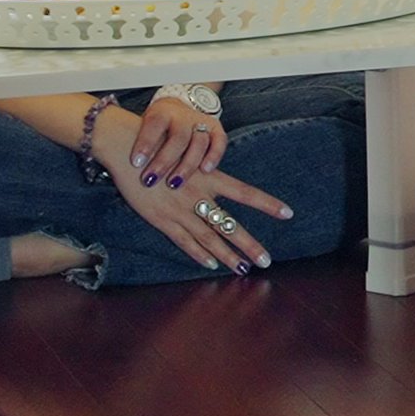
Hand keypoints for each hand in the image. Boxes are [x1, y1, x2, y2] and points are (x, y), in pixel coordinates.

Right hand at [110, 151, 291, 274]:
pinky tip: (212, 263)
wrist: (126, 149)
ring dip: (228, 255)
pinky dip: (198, 253)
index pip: (243, 192)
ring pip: (209, 238)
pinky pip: (184, 241)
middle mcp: (197, 195)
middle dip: (248, 244)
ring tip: (244, 269)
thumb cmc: (156, 146)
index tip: (288, 213)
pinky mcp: (161, 219)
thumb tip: (219, 179)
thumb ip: (202, 170)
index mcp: (206, 177)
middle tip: (266, 260)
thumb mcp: (185, 154)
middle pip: (228, 224)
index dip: (266, 203)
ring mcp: (180, 209)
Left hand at [129, 96, 226, 187]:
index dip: (145, 143)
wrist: (176, 108)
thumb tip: (123, 167)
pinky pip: (219, 142)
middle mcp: (182, 116)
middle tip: (151, 180)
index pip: (153, 125)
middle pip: (177, 137)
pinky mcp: (216, 128)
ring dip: (187, 164)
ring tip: (175, 183)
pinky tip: (205, 171)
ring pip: (199, 142)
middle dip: (164, 161)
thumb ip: (137, 142)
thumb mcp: (142, 127)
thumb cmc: (155, 127)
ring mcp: (200, 121)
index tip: (135, 163)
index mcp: (161, 112)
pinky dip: (214, 156)